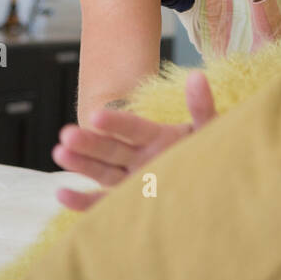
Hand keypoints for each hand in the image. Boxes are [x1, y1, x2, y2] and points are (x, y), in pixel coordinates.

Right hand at [55, 71, 216, 211]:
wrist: (221, 193)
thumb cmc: (215, 157)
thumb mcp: (210, 131)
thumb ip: (202, 107)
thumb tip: (197, 76)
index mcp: (156, 137)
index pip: (133, 128)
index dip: (116, 122)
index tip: (97, 116)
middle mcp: (139, 157)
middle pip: (111, 149)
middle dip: (88, 142)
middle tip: (66, 134)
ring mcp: (132, 181)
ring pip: (103, 171)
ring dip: (80, 164)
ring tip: (59, 153)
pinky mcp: (128, 203)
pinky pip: (103, 202)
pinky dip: (83, 202)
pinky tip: (62, 194)